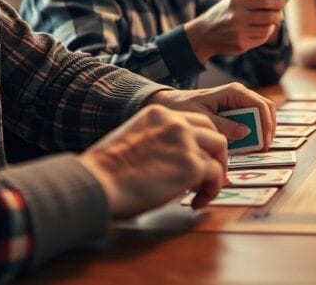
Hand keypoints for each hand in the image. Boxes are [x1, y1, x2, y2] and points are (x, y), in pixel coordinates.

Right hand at [78, 105, 226, 215]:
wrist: (97, 182)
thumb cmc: (105, 171)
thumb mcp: (132, 141)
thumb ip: (156, 144)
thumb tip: (171, 163)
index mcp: (158, 114)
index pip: (194, 121)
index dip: (201, 142)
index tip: (201, 157)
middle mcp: (176, 123)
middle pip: (213, 133)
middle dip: (217, 155)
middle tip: (213, 174)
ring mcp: (186, 142)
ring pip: (218, 153)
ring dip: (216, 175)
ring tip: (205, 191)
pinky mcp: (192, 165)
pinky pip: (215, 176)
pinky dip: (211, 191)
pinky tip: (198, 201)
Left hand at [147, 84, 275, 149]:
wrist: (172, 103)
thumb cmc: (185, 107)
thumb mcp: (203, 118)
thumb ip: (224, 125)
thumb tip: (245, 132)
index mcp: (234, 92)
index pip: (261, 106)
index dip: (266, 125)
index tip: (264, 144)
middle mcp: (240, 94)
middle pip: (266, 110)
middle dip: (267, 129)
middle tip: (262, 149)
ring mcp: (239, 102)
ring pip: (261, 115)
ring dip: (260, 132)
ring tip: (254, 148)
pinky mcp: (236, 111)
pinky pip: (251, 121)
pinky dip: (251, 133)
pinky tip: (244, 145)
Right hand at [185, 0, 285, 60]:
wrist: (203, 35)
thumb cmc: (222, 14)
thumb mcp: (232, 0)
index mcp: (236, 3)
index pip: (265, 0)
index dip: (277, 1)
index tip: (283, 1)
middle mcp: (238, 18)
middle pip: (270, 16)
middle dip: (278, 14)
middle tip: (279, 13)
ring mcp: (239, 33)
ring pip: (268, 29)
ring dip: (272, 25)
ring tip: (269, 22)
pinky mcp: (241, 45)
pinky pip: (261, 39)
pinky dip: (265, 34)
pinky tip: (261, 30)